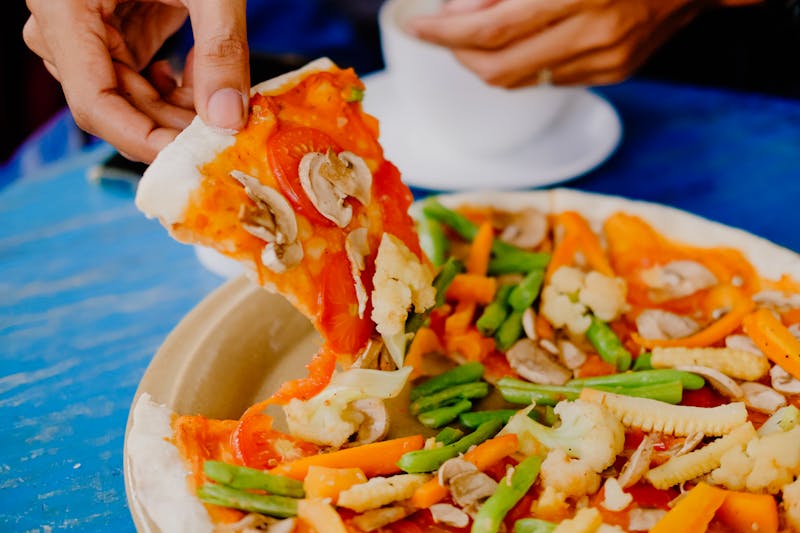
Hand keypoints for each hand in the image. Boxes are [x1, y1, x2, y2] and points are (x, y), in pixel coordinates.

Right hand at [23, 0, 249, 161]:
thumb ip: (219, 49)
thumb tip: (228, 119)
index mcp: (65, 5)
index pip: (92, 100)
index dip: (139, 140)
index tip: (186, 159)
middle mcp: (64, 18)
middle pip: (111, 100)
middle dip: (167, 125)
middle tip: (220, 137)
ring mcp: (85, 20)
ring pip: (124, 89)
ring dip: (172, 107)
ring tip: (219, 106)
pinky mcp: (110, 18)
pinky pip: (134, 68)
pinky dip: (170, 83)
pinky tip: (200, 81)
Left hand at [407, 0, 755, 87]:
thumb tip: (459, 12)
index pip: (491, 31)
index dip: (445, 35)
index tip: (417, 28)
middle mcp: (594, 32)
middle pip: (499, 68)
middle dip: (458, 55)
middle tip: (441, 34)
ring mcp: (608, 59)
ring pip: (520, 81)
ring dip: (486, 62)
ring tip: (475, 37)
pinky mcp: (617, 72)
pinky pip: (550, 79)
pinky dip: (525, 63)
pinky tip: (523, 41)